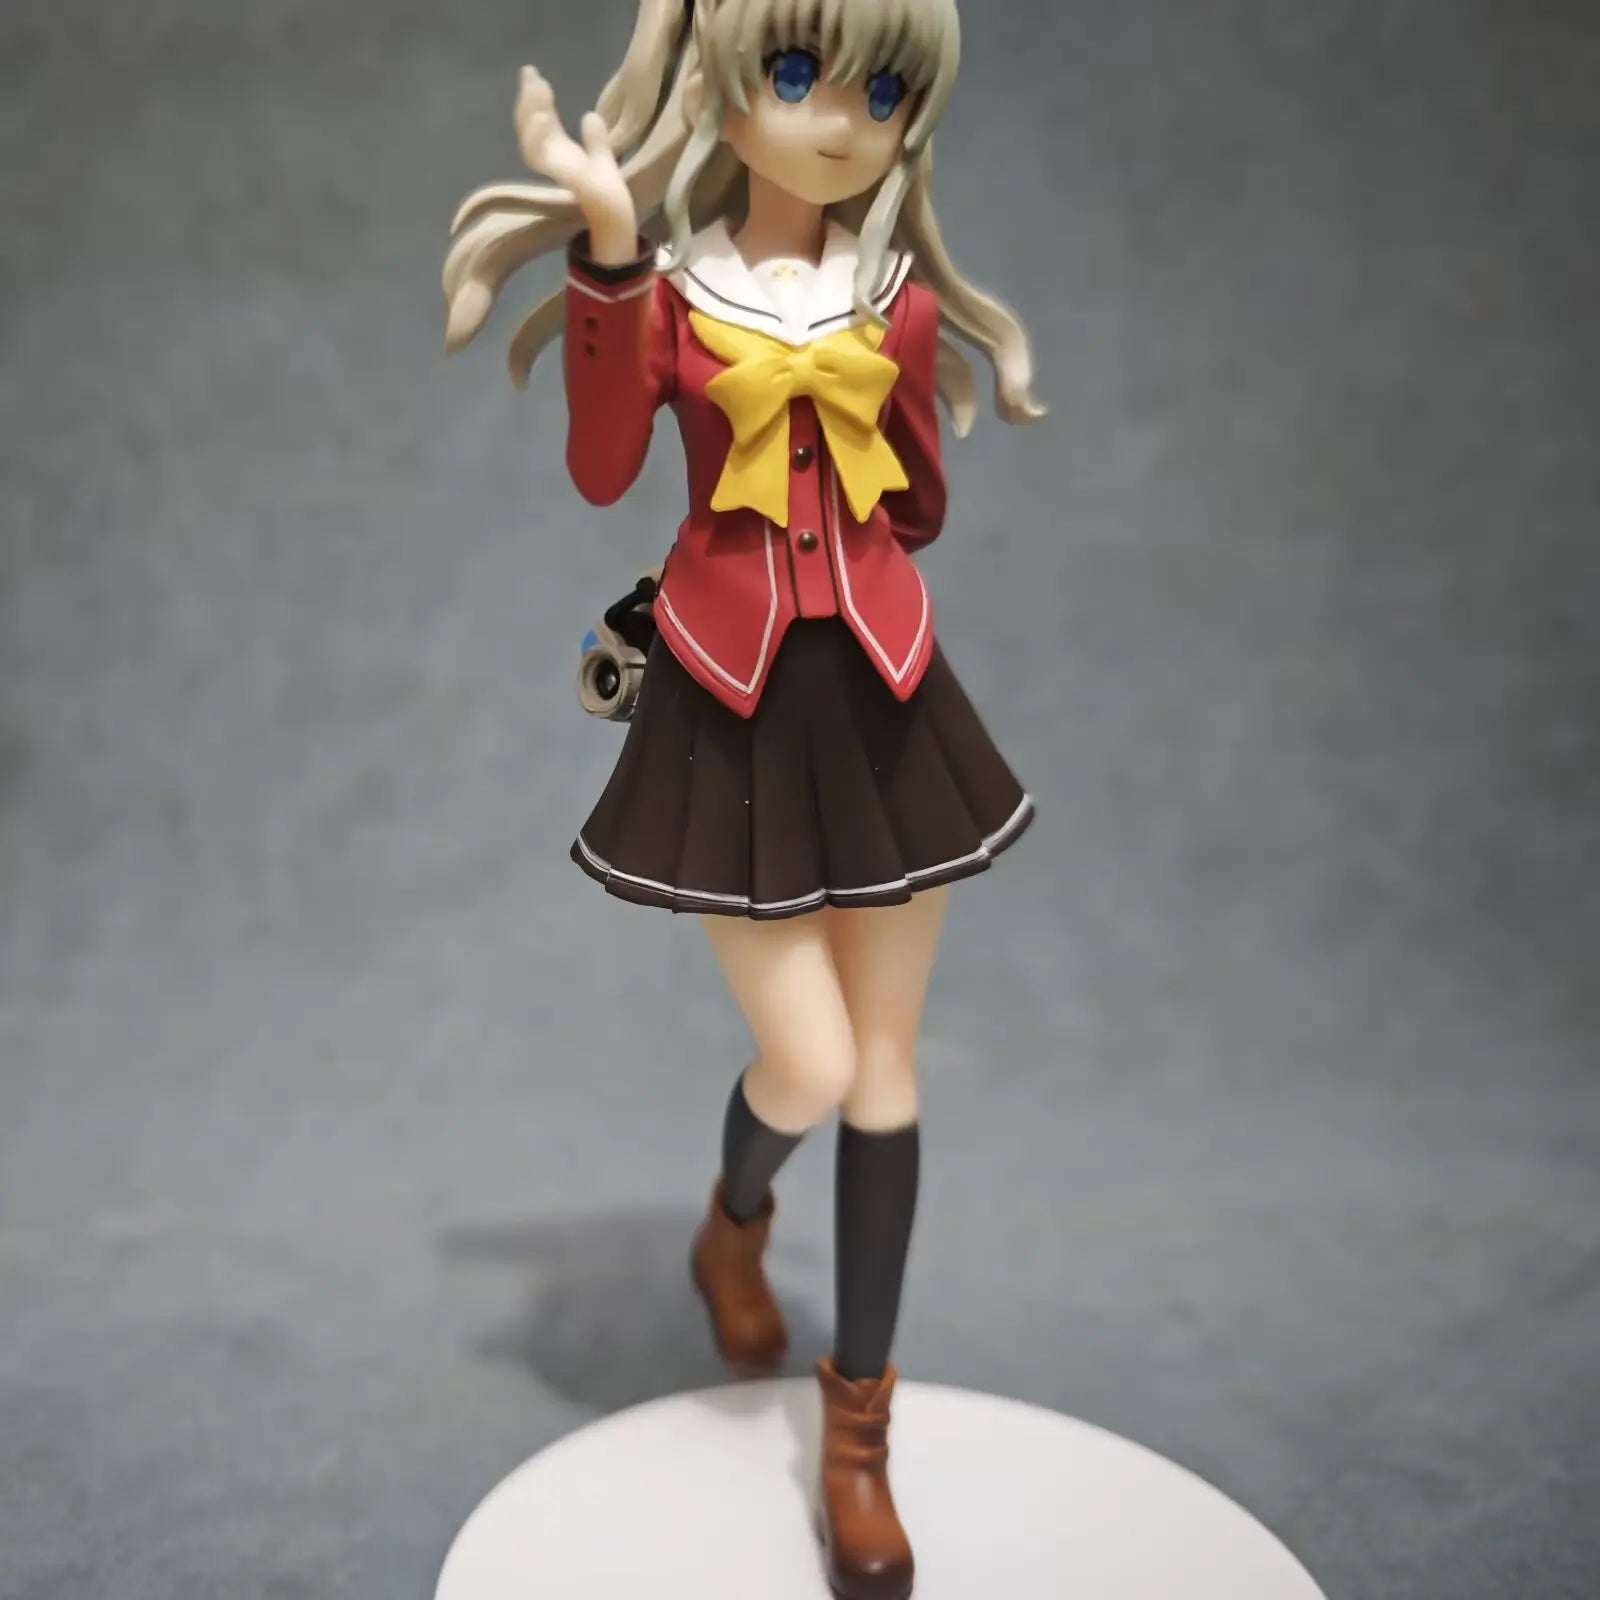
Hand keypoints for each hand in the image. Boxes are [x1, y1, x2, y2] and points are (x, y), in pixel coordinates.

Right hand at [515, 65, 638, 264]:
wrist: (617, 215)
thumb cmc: (608, 193)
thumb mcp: (602, 158)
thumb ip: (596, 140)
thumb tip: (590, 116)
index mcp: (559, 153)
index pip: (542, 122)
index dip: (537, 100)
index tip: (536, 76)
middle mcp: (551, 160)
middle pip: (529, 127)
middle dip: (526, 101)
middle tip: (529, 73)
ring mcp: (554, 170)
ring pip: (529, 140)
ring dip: (528, 116)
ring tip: (534, 90)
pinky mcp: (560, 177)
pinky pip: (542, 157)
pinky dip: (538, 138)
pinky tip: (542, 117)